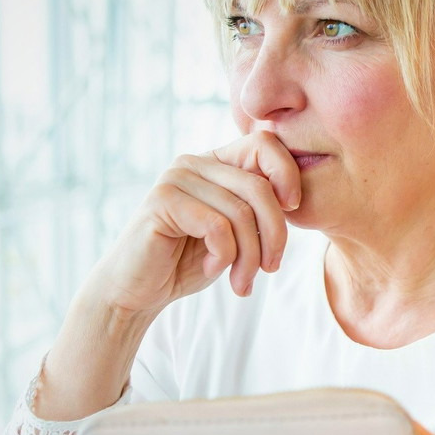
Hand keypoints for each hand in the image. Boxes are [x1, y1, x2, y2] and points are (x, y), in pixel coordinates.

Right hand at [88, 131, 300, 315]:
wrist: (139, 291)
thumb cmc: (191, 261)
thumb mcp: (237, 232)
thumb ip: (258, 209)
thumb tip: (294, 197)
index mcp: (216, 162)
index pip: (266, 144)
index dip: (288, 175)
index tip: (293, 210)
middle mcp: (195, 162)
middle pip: (260, 187)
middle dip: (275, 235)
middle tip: (270, 268)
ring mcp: (175, 178)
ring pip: (241, 213)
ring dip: (250, 257)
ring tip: (241, 280)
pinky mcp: (162, 201)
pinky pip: (217, 227)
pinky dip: (224, 256)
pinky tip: (211, 269)